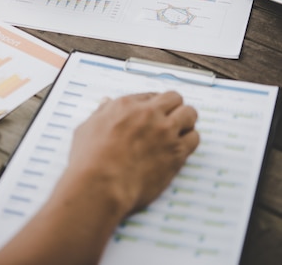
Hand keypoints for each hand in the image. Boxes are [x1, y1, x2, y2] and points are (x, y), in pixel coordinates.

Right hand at [64, 91, 199, 215]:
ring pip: (190, 114)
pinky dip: (190, 140)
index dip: (153, 106)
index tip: (153, 114)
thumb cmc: (89, 160)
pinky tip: (181, 148)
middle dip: (173, 107)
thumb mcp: (87, 129)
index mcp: (126, 105)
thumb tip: (106, 104)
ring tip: (179, 132)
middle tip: (170, 119)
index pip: (150, 96)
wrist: (101, 185)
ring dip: (186, 121)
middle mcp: (149, 114)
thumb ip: (100, 113)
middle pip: (175, 98)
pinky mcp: (176, 152)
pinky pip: (194, 138)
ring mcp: (165, 132)